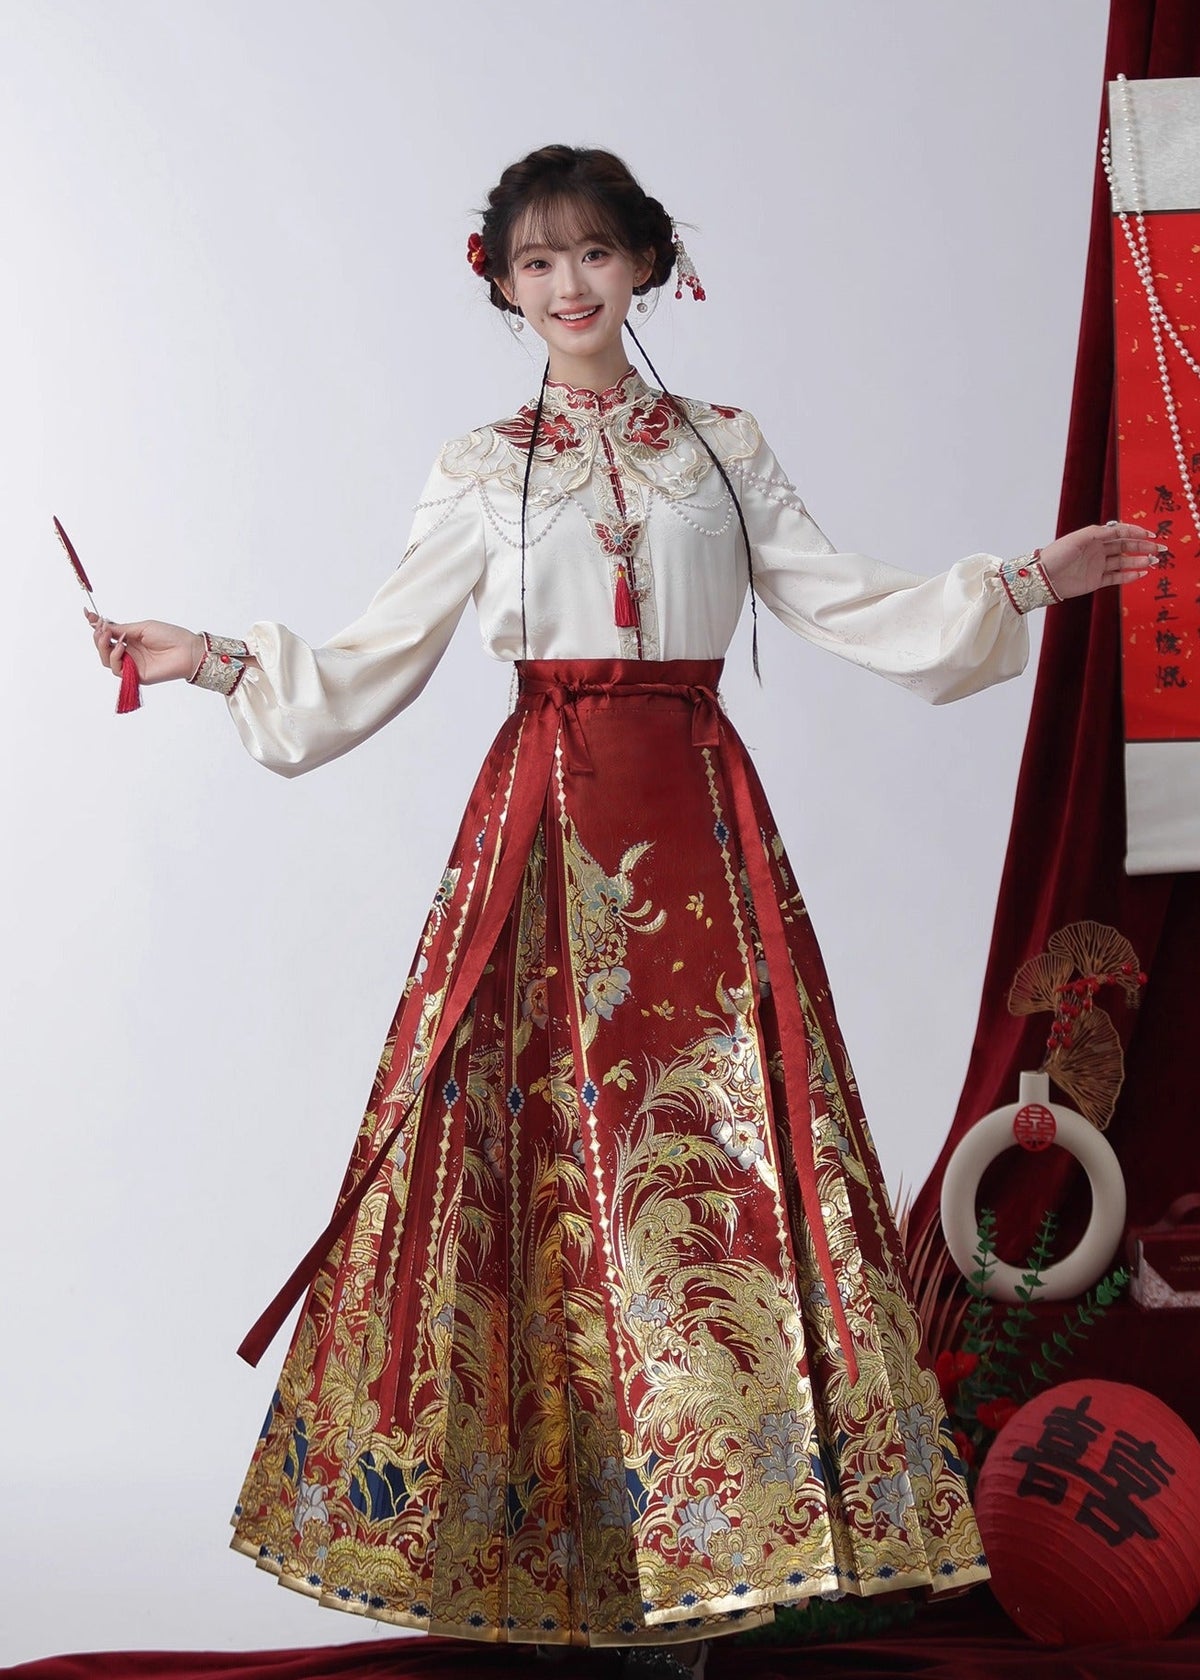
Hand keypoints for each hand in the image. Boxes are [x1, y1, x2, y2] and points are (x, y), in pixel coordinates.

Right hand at [86, 612, 204, 684]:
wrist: (187, 650)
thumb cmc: (170, 636)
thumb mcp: (142, 627)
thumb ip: (121, 628)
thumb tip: (100, 624)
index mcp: (130, 640)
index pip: (108, 634)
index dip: (96, 625)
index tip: (87, 613)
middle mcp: (129, 653)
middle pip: (103, 649)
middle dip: (98, 637)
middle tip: (100, 626)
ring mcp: (131, 665)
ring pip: (106, 660)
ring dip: (104, 646)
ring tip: (110, 636)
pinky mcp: (136, 676)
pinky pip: (117, 669)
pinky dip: (115, 657)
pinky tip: (121, 647)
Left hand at [1037, 523, 1163, 600]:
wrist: (1042, 578)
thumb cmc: (1056, 554)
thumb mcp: (1077, 539)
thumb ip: (1098, 533)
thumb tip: (1118, 530)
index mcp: (1094, 537)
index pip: (1119, 532)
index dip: (1135, 533)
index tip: (1149, 536)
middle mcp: (1098, 550)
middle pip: (1125, 547)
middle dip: (1142, 547)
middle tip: (1158, 549)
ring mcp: (1098, 566)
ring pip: (1123, 562)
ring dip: (1139, 561)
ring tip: (1153, 562)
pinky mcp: (1096, 581)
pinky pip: (1116, 578)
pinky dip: (1129, 576)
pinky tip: (1141, 573)